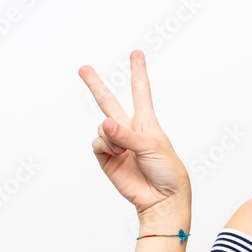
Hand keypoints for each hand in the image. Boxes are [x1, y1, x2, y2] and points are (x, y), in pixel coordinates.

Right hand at [80, 50, 190, 217]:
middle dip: (95, 85)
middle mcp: (129, 130)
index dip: (138, 72)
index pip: (140, 91)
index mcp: (146, 122)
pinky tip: (118, 155)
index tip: (137, 53)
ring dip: (112, 136)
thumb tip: (104, 124)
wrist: (162, 198)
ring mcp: (117, 143)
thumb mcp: (153, 146)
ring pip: (102, 126)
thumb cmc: (167, 171)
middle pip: (108, 102)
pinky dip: (106, 146)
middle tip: (83, 68)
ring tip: (126, 150)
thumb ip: (127, 134)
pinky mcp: (107, 158)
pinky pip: (97, 143)